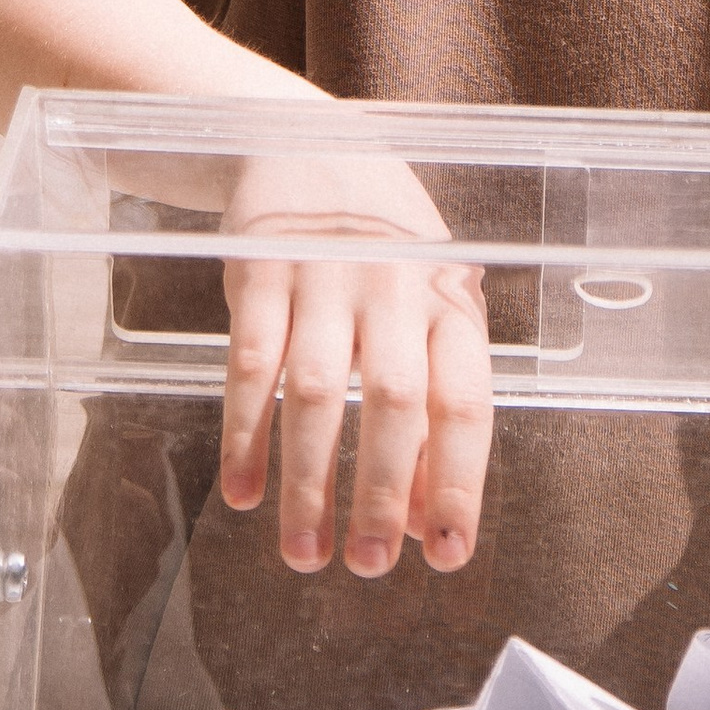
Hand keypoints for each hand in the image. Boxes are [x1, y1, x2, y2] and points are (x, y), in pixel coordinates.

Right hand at [220, 147, 491, 577]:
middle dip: (380, 493)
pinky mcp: (261, 268)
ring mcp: (326, 274)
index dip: (458, 482)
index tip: (448, 555)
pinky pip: (250, 363)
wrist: (307, 142)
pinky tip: (244, 492)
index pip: (465, 401)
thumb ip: (430, 412)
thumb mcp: (425, 311)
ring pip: (318, 391)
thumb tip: (425, 523)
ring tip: (304, 553)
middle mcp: (395, 286)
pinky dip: (246, 434)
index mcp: (450, 300)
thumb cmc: (384, 250)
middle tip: (366, 566)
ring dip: (308, 481)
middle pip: (395, 401)